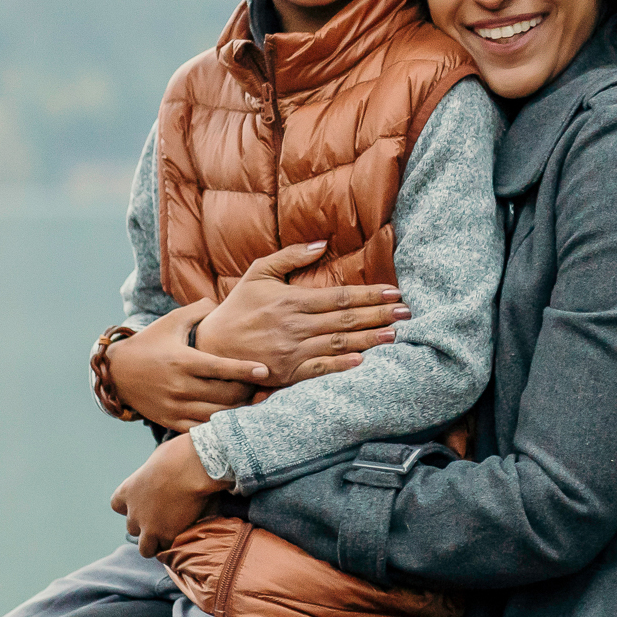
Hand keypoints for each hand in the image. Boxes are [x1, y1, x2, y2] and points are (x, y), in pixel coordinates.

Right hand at [106, 302, 267, 433]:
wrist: (116, 372)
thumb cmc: (149, 343)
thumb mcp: (171, 321)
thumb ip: (198, 310)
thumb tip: (222, 301)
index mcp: (182, 361)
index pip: (220, 368)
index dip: (244, 370)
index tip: (265, 370)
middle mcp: (179, 386)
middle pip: (224, 395)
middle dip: (247, 390)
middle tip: (260, 384)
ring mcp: (174, 407)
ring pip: (216, 415)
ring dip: (237, 409)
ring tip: (251, 400)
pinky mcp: (170, 421)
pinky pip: (201, 429)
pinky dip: (218, 424)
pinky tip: (231, 415)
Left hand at [111, 434, 226, 557]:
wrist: (192, 468)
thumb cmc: (178, 454)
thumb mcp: (158, 457)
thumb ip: (155, 472)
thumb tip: (163, 471)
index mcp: (128, 491)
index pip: (117, 505)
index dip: (130, 506)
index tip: (143, 502)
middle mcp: (134, 512)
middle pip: (132, 528)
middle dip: (146, 525)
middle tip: (164, 518)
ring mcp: (149, 527)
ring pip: (145, 548)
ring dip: (156, 542)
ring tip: (172, 535)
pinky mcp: (167, 536)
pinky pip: (167, 549)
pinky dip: (173, 545)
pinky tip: (184, 536)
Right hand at [195, 242, 410, 385]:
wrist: (210, 348)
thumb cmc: (237, 308)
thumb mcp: (258, 273)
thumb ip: (290, 257)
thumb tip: (322, 243)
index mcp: (291, 300)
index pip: (339, 296)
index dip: (369, 294)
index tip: (393, 292)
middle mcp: (295, 326)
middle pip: (346, 319)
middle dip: (379, 315)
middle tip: (407, 312)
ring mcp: (292, 351)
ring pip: (338, 344)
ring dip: (370, 340)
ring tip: (395, 335)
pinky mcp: (287, 373)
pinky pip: (319, 370)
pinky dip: (341, 366)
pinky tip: (363, 362)